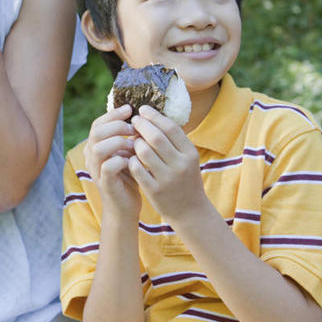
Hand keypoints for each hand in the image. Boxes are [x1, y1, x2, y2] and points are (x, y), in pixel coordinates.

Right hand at [84, 105, 140, 219]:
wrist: (126, 207)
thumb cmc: (130, 176)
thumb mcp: (129, 153)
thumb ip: (129, 137)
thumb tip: (142, 116)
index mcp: (96, 147)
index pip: (98, 123)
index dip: (113, 114)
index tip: (130, 109)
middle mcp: (92, 157)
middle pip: (96, 132)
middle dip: (116, 125)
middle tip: (133, 127)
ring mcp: (96, 171)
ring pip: (98, 148)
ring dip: (118, 142)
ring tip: (134, 144)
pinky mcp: (105, 184)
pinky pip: (107, 167)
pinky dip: (121, 160)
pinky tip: (133, 160)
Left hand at [129, 104, 203, 224]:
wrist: (190, 211)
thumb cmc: (186, 179)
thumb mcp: (187, 158)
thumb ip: (175, 140)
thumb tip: (154, 116)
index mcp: (190, 154)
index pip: (170, 128)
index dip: (154, 116)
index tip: (143, 109)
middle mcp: (180, 165)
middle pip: (156, 137)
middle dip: (141, 126)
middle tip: (134, 121)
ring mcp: (167, 179)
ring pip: (144, 151)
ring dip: (135, 142)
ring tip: (133, 140)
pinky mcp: (155, 191)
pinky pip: (137, 168)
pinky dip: (131, 160)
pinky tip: (131, 157)